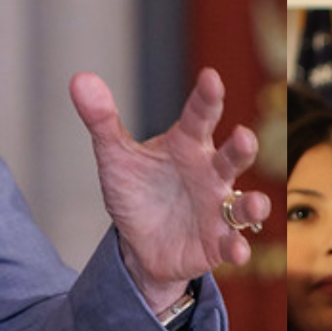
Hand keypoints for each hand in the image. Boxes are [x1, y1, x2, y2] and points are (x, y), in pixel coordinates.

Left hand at [71, 68, 268, 312]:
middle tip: (243, 136)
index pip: (200, 117)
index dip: (207, 98)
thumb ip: (102, 119)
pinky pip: (232, 244)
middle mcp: (211, 173)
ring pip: (242, 203)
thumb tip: (80, 79)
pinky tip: (238, 253)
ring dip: (252, 203)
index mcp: (188, 145)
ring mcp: (217, 209)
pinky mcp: (217, 243)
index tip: (211, 77)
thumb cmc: (137, 191)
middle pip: (232, 157)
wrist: (139, 244)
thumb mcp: (116, 156)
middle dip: (241, 147)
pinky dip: (237, 248)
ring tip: (252, 204)